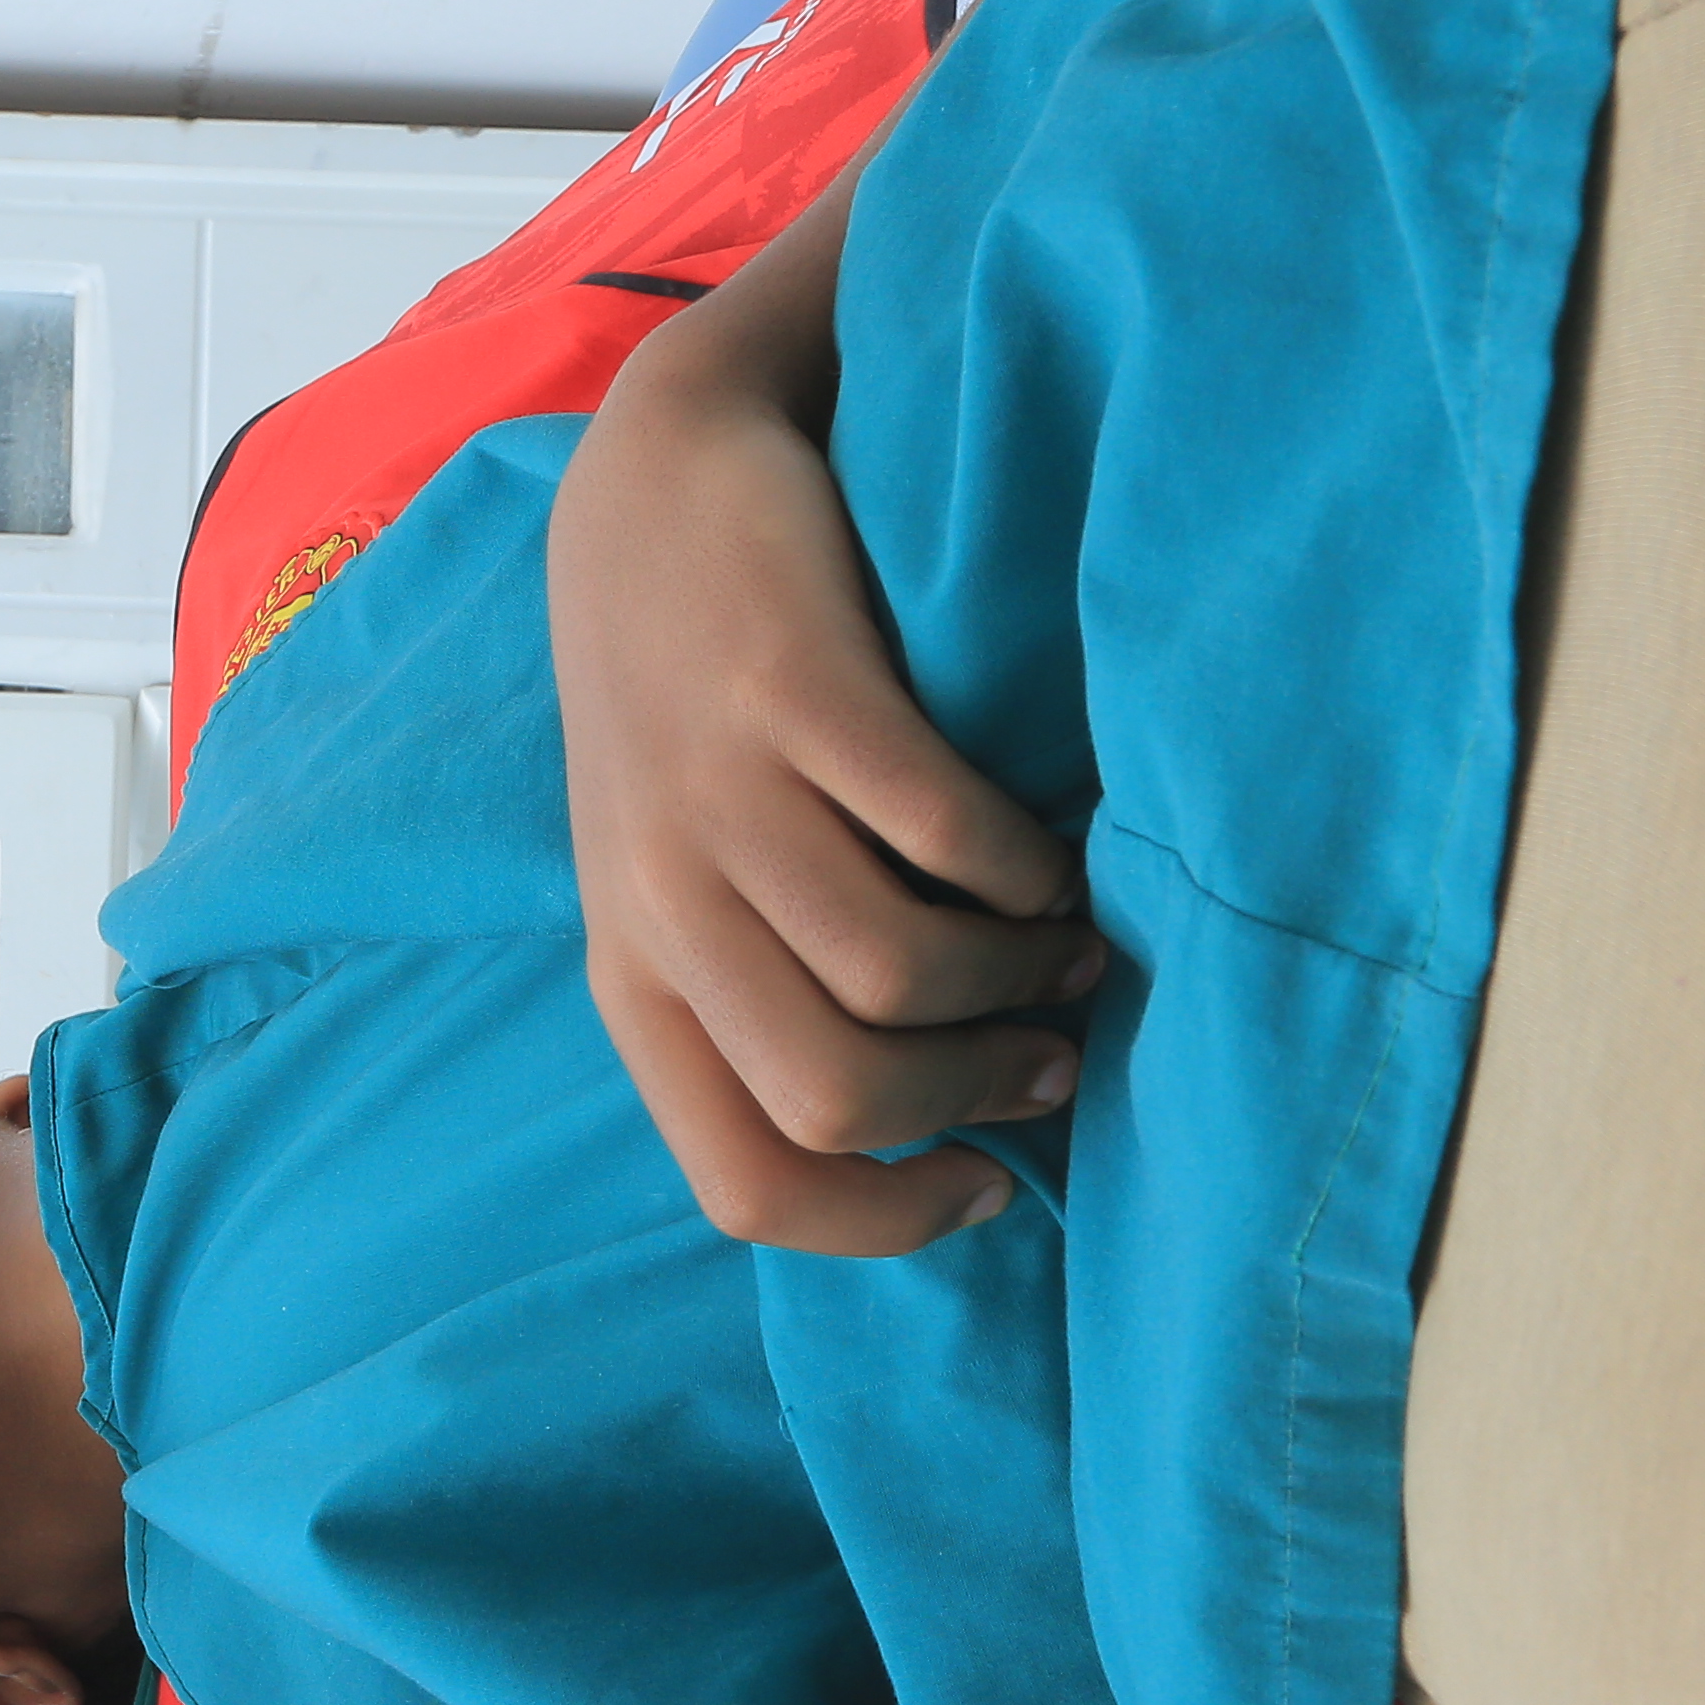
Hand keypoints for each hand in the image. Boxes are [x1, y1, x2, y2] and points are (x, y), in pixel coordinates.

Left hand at [551, 180, 1109, 1255]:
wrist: (658, 482)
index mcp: (634, 981)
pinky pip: (938, 832)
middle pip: (836, 1098)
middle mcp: (661, 907)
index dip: (880, 1222)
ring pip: (898, 976)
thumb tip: (920, 1127)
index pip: (745, 1185)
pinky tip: (1044, 853)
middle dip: (975, 1098)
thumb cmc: (692, 708)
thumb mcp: (682, 876)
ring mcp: (718, 800)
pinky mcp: (792, 694)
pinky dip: (1020, 865)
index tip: (983, 1183)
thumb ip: (761, 994)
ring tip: (1070, 944)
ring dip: (1021, 980)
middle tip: (1052, 1049)